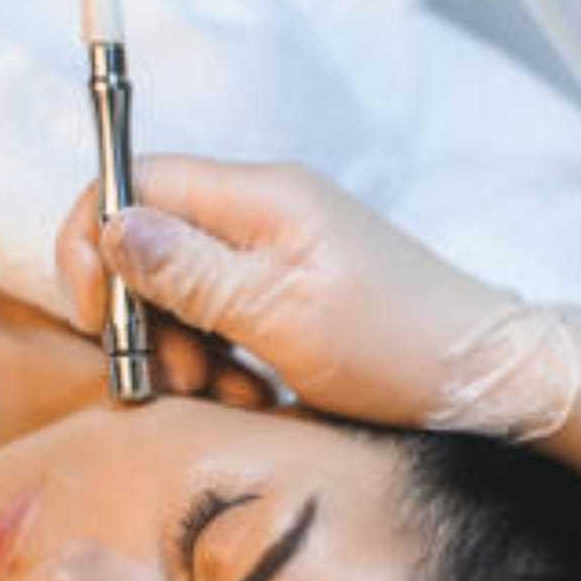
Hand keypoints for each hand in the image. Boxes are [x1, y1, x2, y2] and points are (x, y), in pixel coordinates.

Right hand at [57, 156, 507, 427]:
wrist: (483, 380)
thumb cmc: (394, 345)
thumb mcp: (281, 314)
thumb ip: (191, 271)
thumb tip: (111, 226)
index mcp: (260, 197)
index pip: (137, 184)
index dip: (97, 245)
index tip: (98, 317)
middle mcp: (262, 215)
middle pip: (152, 247)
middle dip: (146, 319)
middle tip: (176, 380)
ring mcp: (276, 256)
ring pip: (182, 293)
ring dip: (184, 352)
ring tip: (229, 395)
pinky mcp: (289, 296)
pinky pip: (222, 321)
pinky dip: (220, 362)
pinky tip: (251, 396)